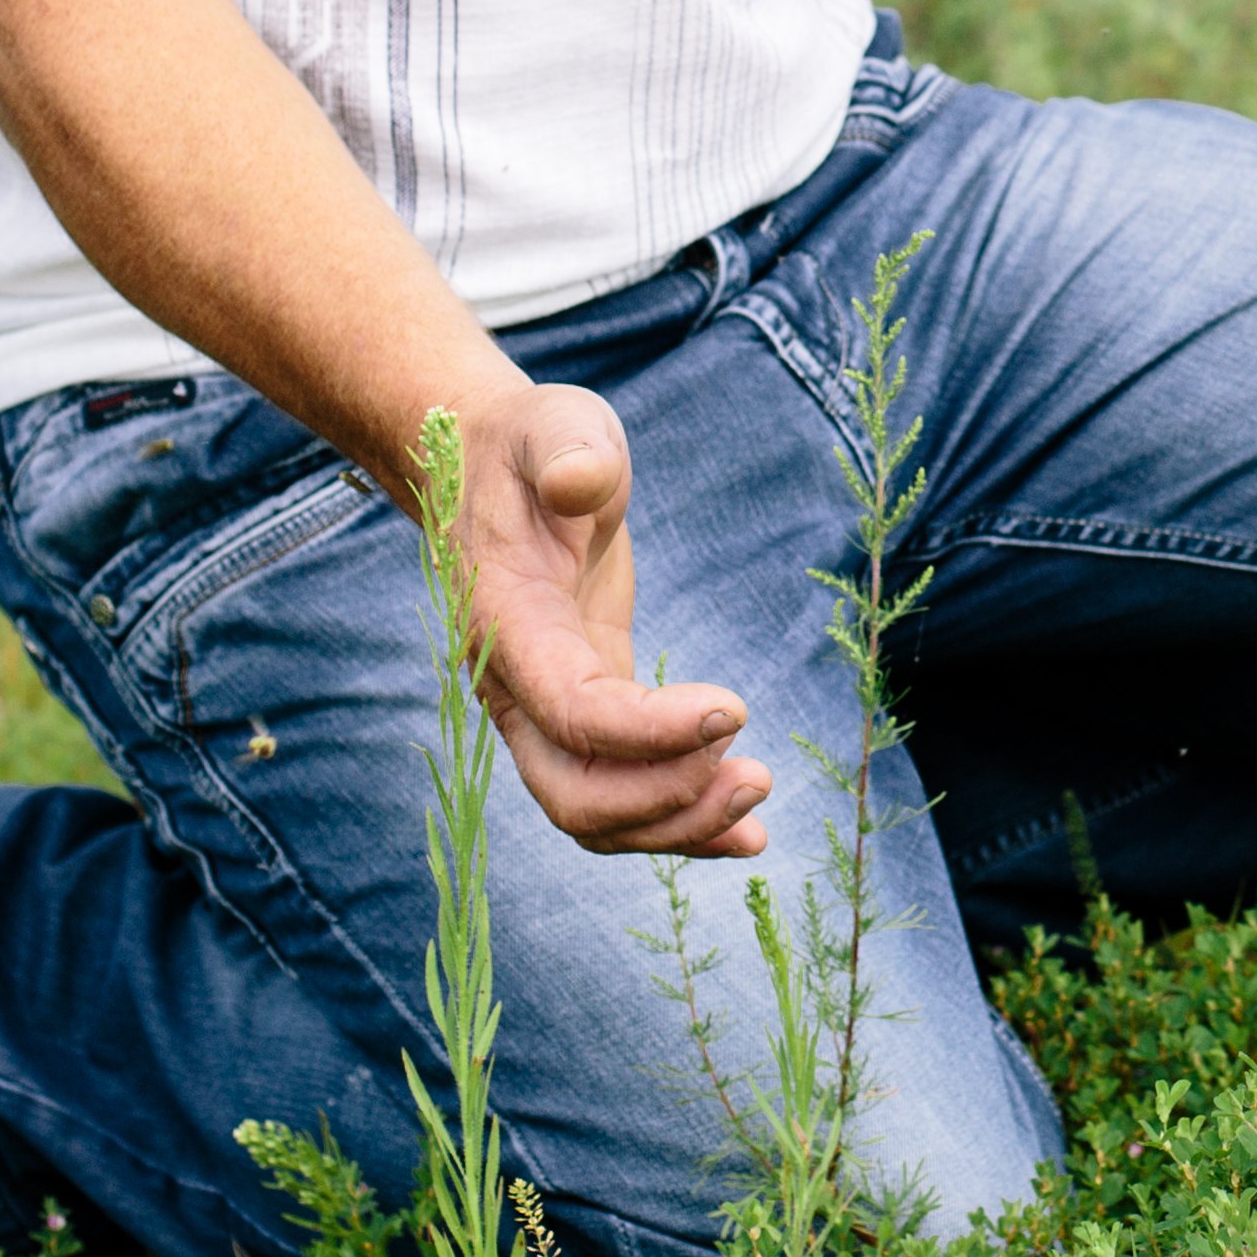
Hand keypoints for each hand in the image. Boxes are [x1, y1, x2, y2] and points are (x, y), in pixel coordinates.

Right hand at [447, 382, 771, 858]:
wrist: (497, 466)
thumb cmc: (533, 444)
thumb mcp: (555, 424)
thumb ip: (568, 450)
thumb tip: (582, 482)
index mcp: (506, 624)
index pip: (572, 711)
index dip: (649, 732)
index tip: (734, 710)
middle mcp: (514, 687)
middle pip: (574, 793)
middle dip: (664, 801)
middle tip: (755, 773)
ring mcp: (543, 708)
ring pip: (594, 813)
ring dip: (676, 823)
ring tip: (759, 799)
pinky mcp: (583, 708)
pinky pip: (618, 792)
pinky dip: (676, 820)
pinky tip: (742, 832)